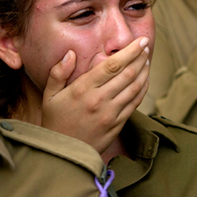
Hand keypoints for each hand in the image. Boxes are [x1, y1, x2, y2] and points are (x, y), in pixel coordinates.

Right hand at [41, 37, 150, 153]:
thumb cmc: (55, 121)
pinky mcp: (118, 125)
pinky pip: (135, 103)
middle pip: (128, 73)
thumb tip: (71, 53)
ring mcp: (111, 113)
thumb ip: (58, 72)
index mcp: (83, 89)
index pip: (112, 65)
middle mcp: (99, 100)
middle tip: (146, 46)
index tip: (140, 41)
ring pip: (135, 87)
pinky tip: (144, 80)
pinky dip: (143, 89)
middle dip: (140, 57)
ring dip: (144, 71)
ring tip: (147, 59)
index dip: (130, 51)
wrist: (63, 154)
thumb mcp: (49, 96)